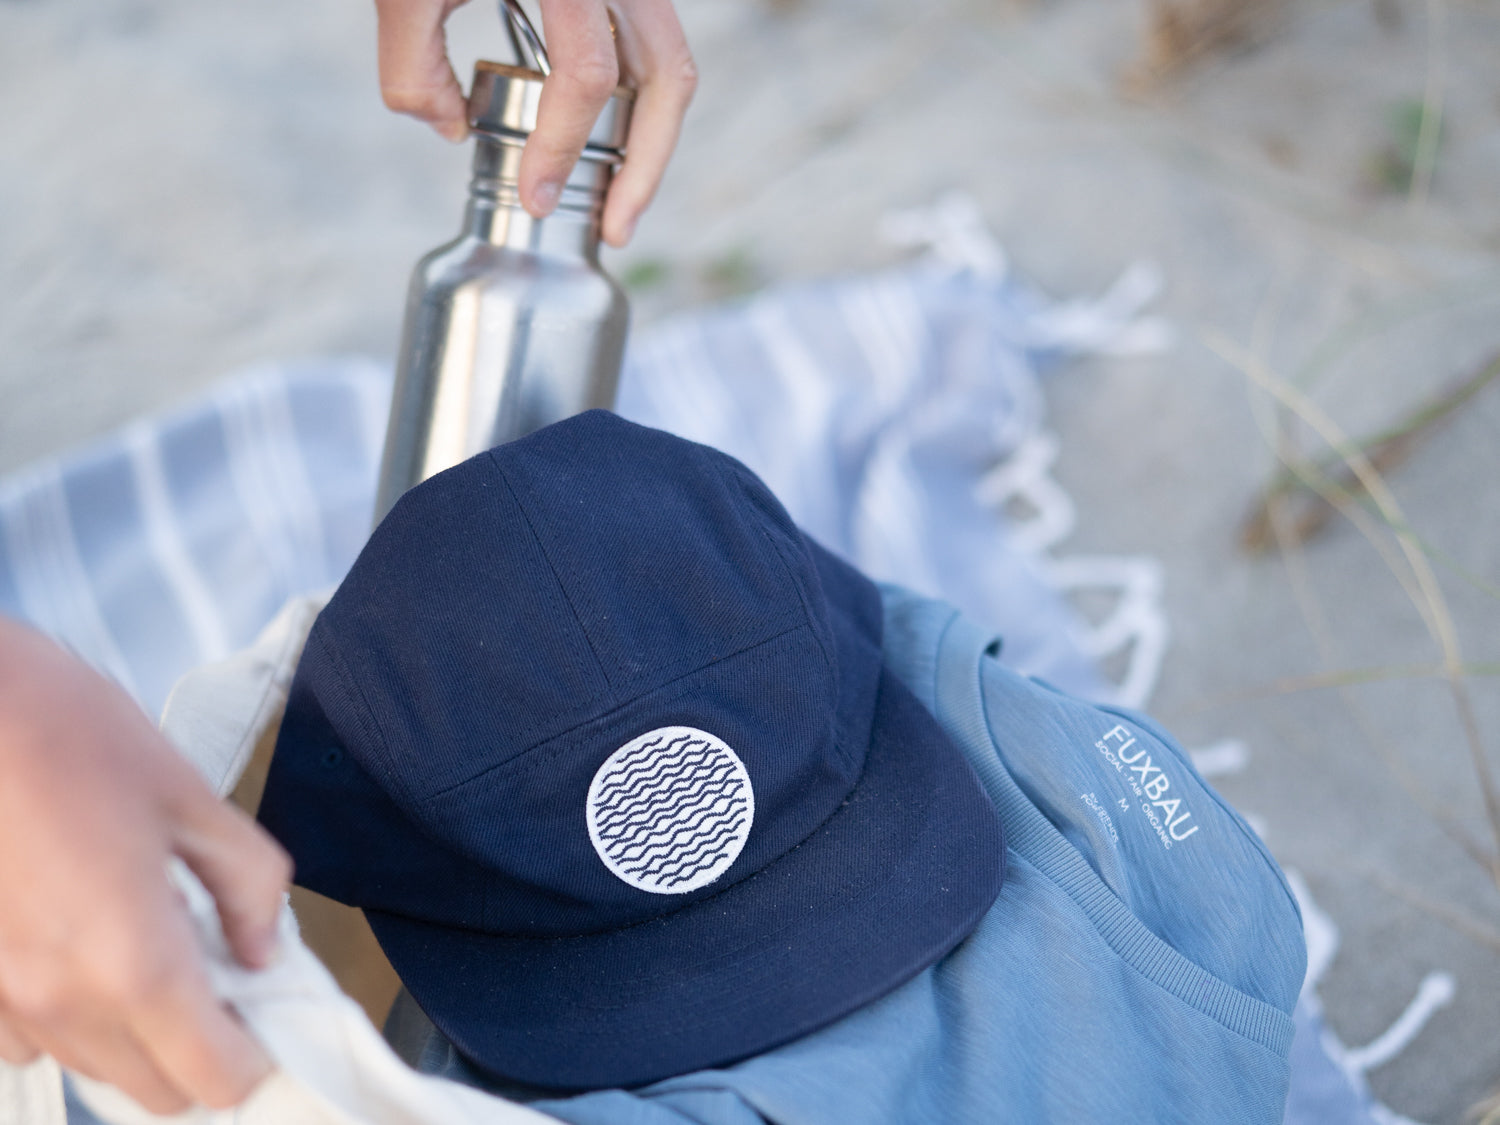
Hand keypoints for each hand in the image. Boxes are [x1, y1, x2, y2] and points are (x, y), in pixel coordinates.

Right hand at [0, 619, 289, 1113]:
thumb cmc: (64, 733)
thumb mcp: (190, 797)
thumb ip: (249, 885)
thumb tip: (264, 947)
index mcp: (133, 961)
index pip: (215, 1079)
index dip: (256, 1054)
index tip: (269, 1015)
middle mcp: (60, 1002)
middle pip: (158, 1091)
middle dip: (202, 1048)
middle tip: (221, 974)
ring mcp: (2, 1000)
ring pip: (93, 1066)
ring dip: (136, 1030)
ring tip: (151, 942)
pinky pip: (31, 1036)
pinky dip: (71, 1009)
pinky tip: (85, 939)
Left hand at [374, 0, 696, 246]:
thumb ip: (414, 68)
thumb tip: (454, 132)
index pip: (586, 75)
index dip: (565, 146)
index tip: (539, 196)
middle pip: (669, 77)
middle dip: (647, 165)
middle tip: (616, 228)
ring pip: (672, 64)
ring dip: (654, 141)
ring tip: (622, 202)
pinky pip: (649, 45)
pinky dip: (635, 102)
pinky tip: (606, 143)